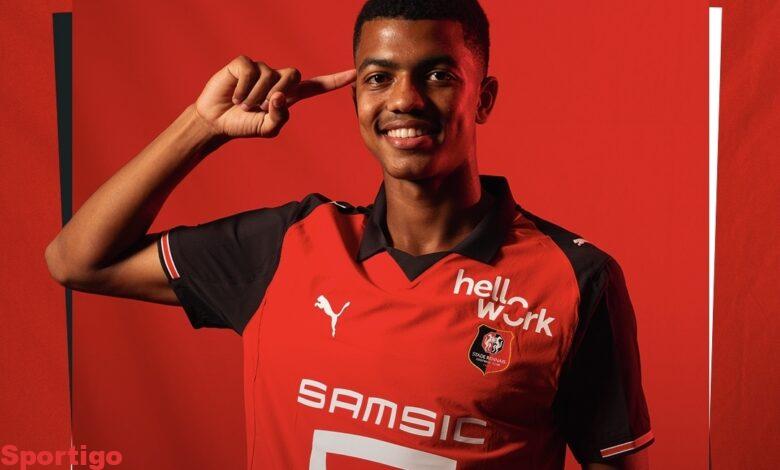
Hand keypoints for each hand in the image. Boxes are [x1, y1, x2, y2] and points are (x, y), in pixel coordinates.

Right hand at [193, 55, 355, 138]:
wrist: (217, 122)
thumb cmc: (245, 125)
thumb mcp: (267, 128)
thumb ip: (279, 117)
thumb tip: (280, 96)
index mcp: (289, 95)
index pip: (317, 86)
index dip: (335, 80)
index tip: (354, 74)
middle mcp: (277, 79)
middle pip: (293, 75)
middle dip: (278, 92)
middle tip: (260, 106)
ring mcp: (260, 69)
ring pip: (270, 75)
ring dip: (256, 95)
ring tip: (244, 104)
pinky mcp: (243, 64)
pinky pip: (251, 70)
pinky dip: (243, 87)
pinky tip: (235, 96)